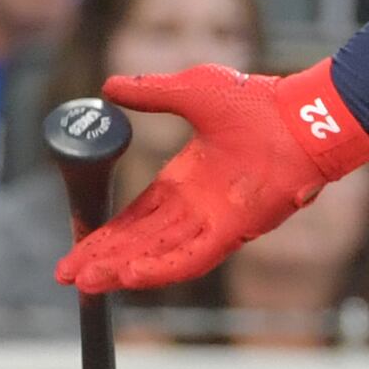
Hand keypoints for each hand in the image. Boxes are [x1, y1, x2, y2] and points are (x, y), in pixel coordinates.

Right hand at [57, 59, 368, 293]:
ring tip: (87, 281)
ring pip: (160, 254)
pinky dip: (162, 267)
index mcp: (185, 180)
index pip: (136, 217)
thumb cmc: (257, 101)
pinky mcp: (236, 230)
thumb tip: (108, 88)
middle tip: (66, 275)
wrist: (302, 115)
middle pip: (140, 241)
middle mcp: (196, 206)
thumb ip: (151, 93)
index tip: (76, 249)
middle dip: (103, 259)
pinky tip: (131, 276)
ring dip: (123, 268)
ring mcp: (216, 220)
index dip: (105, 235)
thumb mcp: (191, 91)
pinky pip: (193, 257)